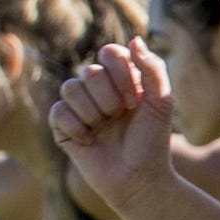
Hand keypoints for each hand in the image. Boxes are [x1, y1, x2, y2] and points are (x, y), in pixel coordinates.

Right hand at [48, 38, 180, 218]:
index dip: (121, 74)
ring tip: (105, 129)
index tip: (136, 101)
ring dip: (93, 112)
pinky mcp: (63, 127)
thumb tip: (135, 39)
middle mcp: (98, 89)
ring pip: (71, 88)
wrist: (139, 180)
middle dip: (109, 98)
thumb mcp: (161, 102)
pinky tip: (90, 141)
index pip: (110, 53)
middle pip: (89, 71)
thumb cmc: (152, 142)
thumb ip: (153, 68)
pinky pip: (58, 111)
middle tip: (121, 117)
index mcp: (121, 79)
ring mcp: (79, 107)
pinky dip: (77, 127)